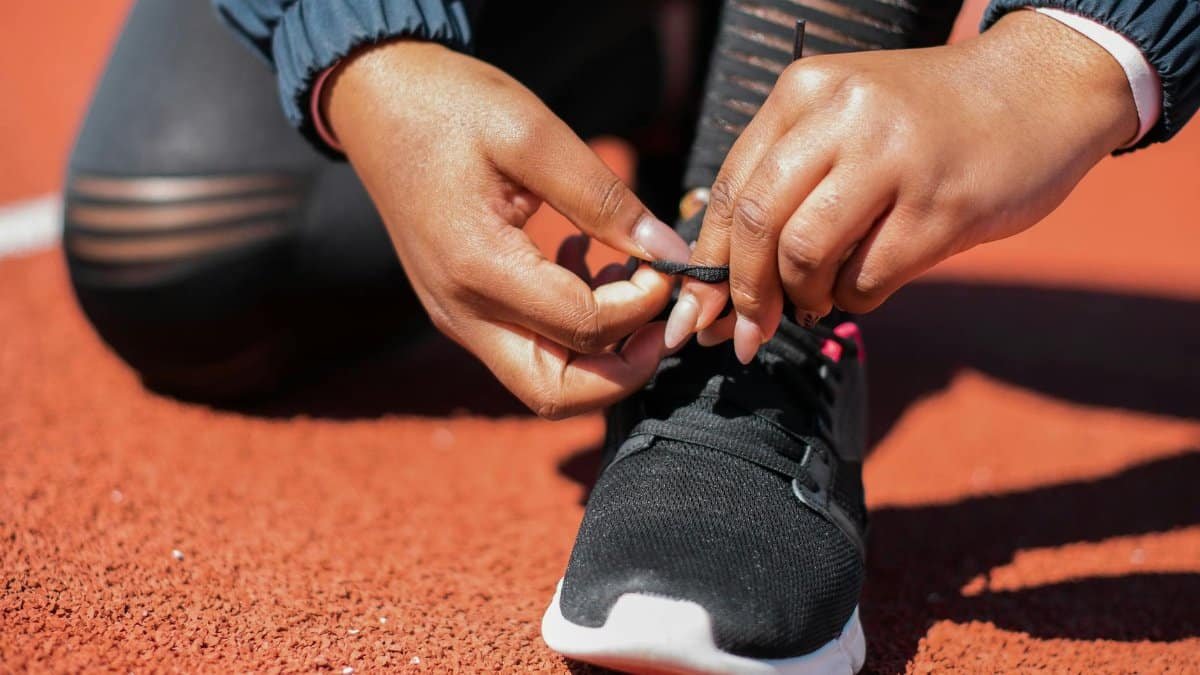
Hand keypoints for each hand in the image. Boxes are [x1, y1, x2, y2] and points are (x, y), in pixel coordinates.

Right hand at [325, 40, 690, 417]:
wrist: (374, 100)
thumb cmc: (449, 105)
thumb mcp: (533, 134)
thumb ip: (604, 199)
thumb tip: (671, 253)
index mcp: (478, 267)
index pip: (584, 327)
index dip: (642, 305)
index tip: (665, 260)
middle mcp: (462, 311)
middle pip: (557, 394)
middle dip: (624, 371)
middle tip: (659, 319)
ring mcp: (457, 316)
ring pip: (542, 381)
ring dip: (599, 354)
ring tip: (628, 282)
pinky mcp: (461, 308)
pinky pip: (526, 348)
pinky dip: (570, 331)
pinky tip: (585, 265)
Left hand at [666, 11, 1138, 361]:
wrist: (1043, 89)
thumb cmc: (928, 119)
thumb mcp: (847, 118)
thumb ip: (787, 177)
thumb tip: (722, 274)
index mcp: (805, 91)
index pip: (730, 187)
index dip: (706, 261)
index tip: (694, 312)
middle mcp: (844, 117)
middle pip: (756, 223)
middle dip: (741, 294)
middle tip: (745, 333)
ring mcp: (895, 160)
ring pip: (804, 254)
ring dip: (801, 297)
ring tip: (818, 300)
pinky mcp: (942, 208)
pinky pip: (867, 280)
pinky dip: (854, 298)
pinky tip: (866, 285)